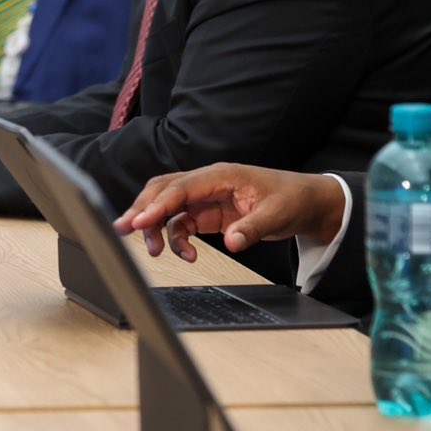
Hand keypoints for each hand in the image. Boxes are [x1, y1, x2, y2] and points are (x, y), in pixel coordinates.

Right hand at [116, 164, 345, 261]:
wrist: (306, 202)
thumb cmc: (292, 199)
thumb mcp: (277, 215)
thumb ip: (252, 228)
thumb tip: (232, 243)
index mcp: (220, 175)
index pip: (180, 188)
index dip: (157, 204)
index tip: (139, 221)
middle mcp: (207, 183)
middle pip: (162, 191)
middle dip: (141, 209)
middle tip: (124, 229)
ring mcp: (204, 198)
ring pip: (166, 207)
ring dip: (155, 227)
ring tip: (153, 250)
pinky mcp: (206, 213)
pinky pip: (180, 223)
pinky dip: (175, 238)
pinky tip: (184, 255)